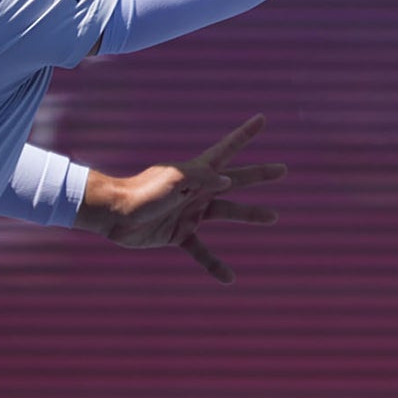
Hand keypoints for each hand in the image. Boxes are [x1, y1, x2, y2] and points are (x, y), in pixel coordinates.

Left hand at [75, 114, 286, 282]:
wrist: (114, 215)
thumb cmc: (142, 193)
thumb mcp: (174, 181)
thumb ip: (200, 179)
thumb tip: (225, 182)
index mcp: (196, 172)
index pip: (226, 149)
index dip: (244, 134)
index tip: (261, 119)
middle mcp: (197, 190)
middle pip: (235, 180)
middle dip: (259, 174)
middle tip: (283, 170)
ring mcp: (189, 212)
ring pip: (226, 213)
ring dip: (250, 214)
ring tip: (273, 216)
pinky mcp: (178, 234)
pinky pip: (201, 250)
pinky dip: (214, 264)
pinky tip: (229, 278)